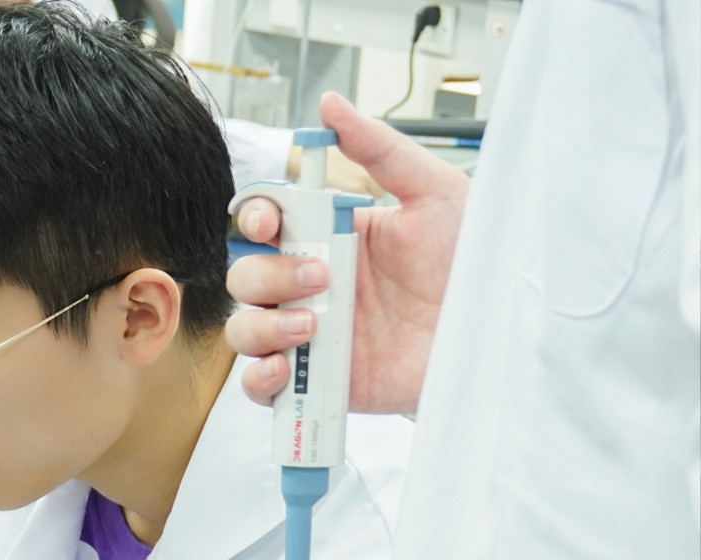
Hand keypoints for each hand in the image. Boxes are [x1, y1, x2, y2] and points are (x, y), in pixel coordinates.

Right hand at [227, 93, 469, 414]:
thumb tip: (332, 105)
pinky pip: (261, 385)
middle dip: (268, 274)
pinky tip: (289, 367)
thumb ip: (381, 150)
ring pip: (244, 328)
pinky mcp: (319, 382)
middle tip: (320, 278)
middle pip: (245, 273)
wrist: (499, 336)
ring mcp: (312, 335)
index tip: (269, 223)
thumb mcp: (435, 195)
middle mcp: (312, 286)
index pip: (265, 223)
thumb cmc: (473, 265)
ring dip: (263, 327)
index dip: (253, 219)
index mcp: (331, 239)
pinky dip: (260, 378)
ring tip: (312, 327)